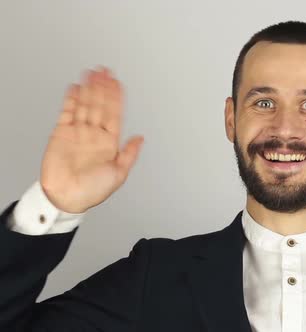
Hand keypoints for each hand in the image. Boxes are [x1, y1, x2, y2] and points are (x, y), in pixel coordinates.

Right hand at [39, 67, 143, 212]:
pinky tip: (76, 87)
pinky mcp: (62, 133)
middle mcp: (94, 135)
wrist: (66, 198)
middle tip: (105, 71)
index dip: (116, 97)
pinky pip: (67, 112)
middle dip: (103, 88)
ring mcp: (78, 132)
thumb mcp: (119, 173)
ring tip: (92, 74)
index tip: (118, 83)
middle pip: (100, 105)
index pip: (114, 113)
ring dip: (89, 89)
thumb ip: (129, 154)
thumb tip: (141, 138)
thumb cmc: (92, 191)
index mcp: (109, 142)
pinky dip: (71, 99)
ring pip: (85, 105)